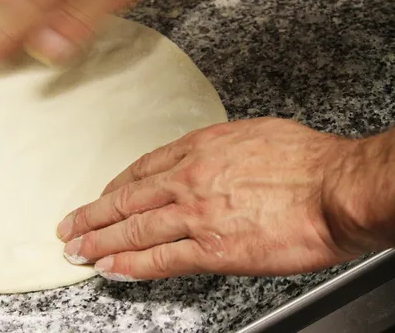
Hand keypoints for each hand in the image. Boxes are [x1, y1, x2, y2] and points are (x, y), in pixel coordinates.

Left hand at [56, 118, 366, 280]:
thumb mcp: (253, 134)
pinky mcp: (212, 249)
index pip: (141, 169)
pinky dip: (131, 265)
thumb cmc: (305, 160)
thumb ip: (220, 149)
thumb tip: (206, 159)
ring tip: (76, 250)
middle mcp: (188, 180)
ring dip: (100, 241)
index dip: (114, 187)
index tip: (100, 196)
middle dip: (92, 216)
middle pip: (126, 199)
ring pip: (134, 229)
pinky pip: (160, 259)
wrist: (336, 188)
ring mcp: (196, 215)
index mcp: (199, 148)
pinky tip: (111, 268)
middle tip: (67, 227)